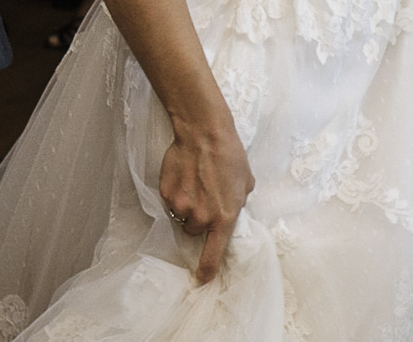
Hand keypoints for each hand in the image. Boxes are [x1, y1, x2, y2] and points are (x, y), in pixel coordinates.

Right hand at [159, 118, 252, 285]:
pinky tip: (183, 175)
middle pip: (193, 231)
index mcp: (224, 217)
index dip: (207, 270)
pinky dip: (174, 193)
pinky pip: (168, 201)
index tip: (201, 280)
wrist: (204, 132)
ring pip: (180, 217)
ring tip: (193, 183)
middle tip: (203, 197)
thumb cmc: (229, 155)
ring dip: (185, 206)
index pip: (214, 253)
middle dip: (197, 219)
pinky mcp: (166, 192)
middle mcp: (202, 216)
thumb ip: (238, 203)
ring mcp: (181, 205)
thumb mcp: (245, 183)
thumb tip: (232, 209)